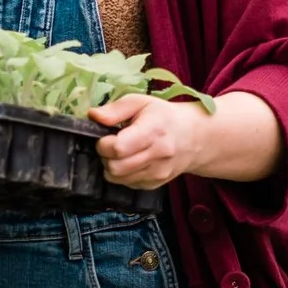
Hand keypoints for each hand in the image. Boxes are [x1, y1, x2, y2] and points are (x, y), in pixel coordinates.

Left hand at [89, 90, 282, 188]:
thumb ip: (115, 109)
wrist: (194, 138)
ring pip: (118, 178)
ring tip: (121, 152)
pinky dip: (123, 174)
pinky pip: (127, 184)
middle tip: (111, 144)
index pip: (118, 148)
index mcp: (154, 131)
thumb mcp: (141, 102)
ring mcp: (158, 173)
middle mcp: (158, 156)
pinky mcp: (155, 185)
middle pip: (115, 167)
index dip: (104, 143)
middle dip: (105, 156)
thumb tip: (93, 116)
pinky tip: (131, 160)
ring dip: (112, 166)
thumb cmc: (164, 116)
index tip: (106, 136)